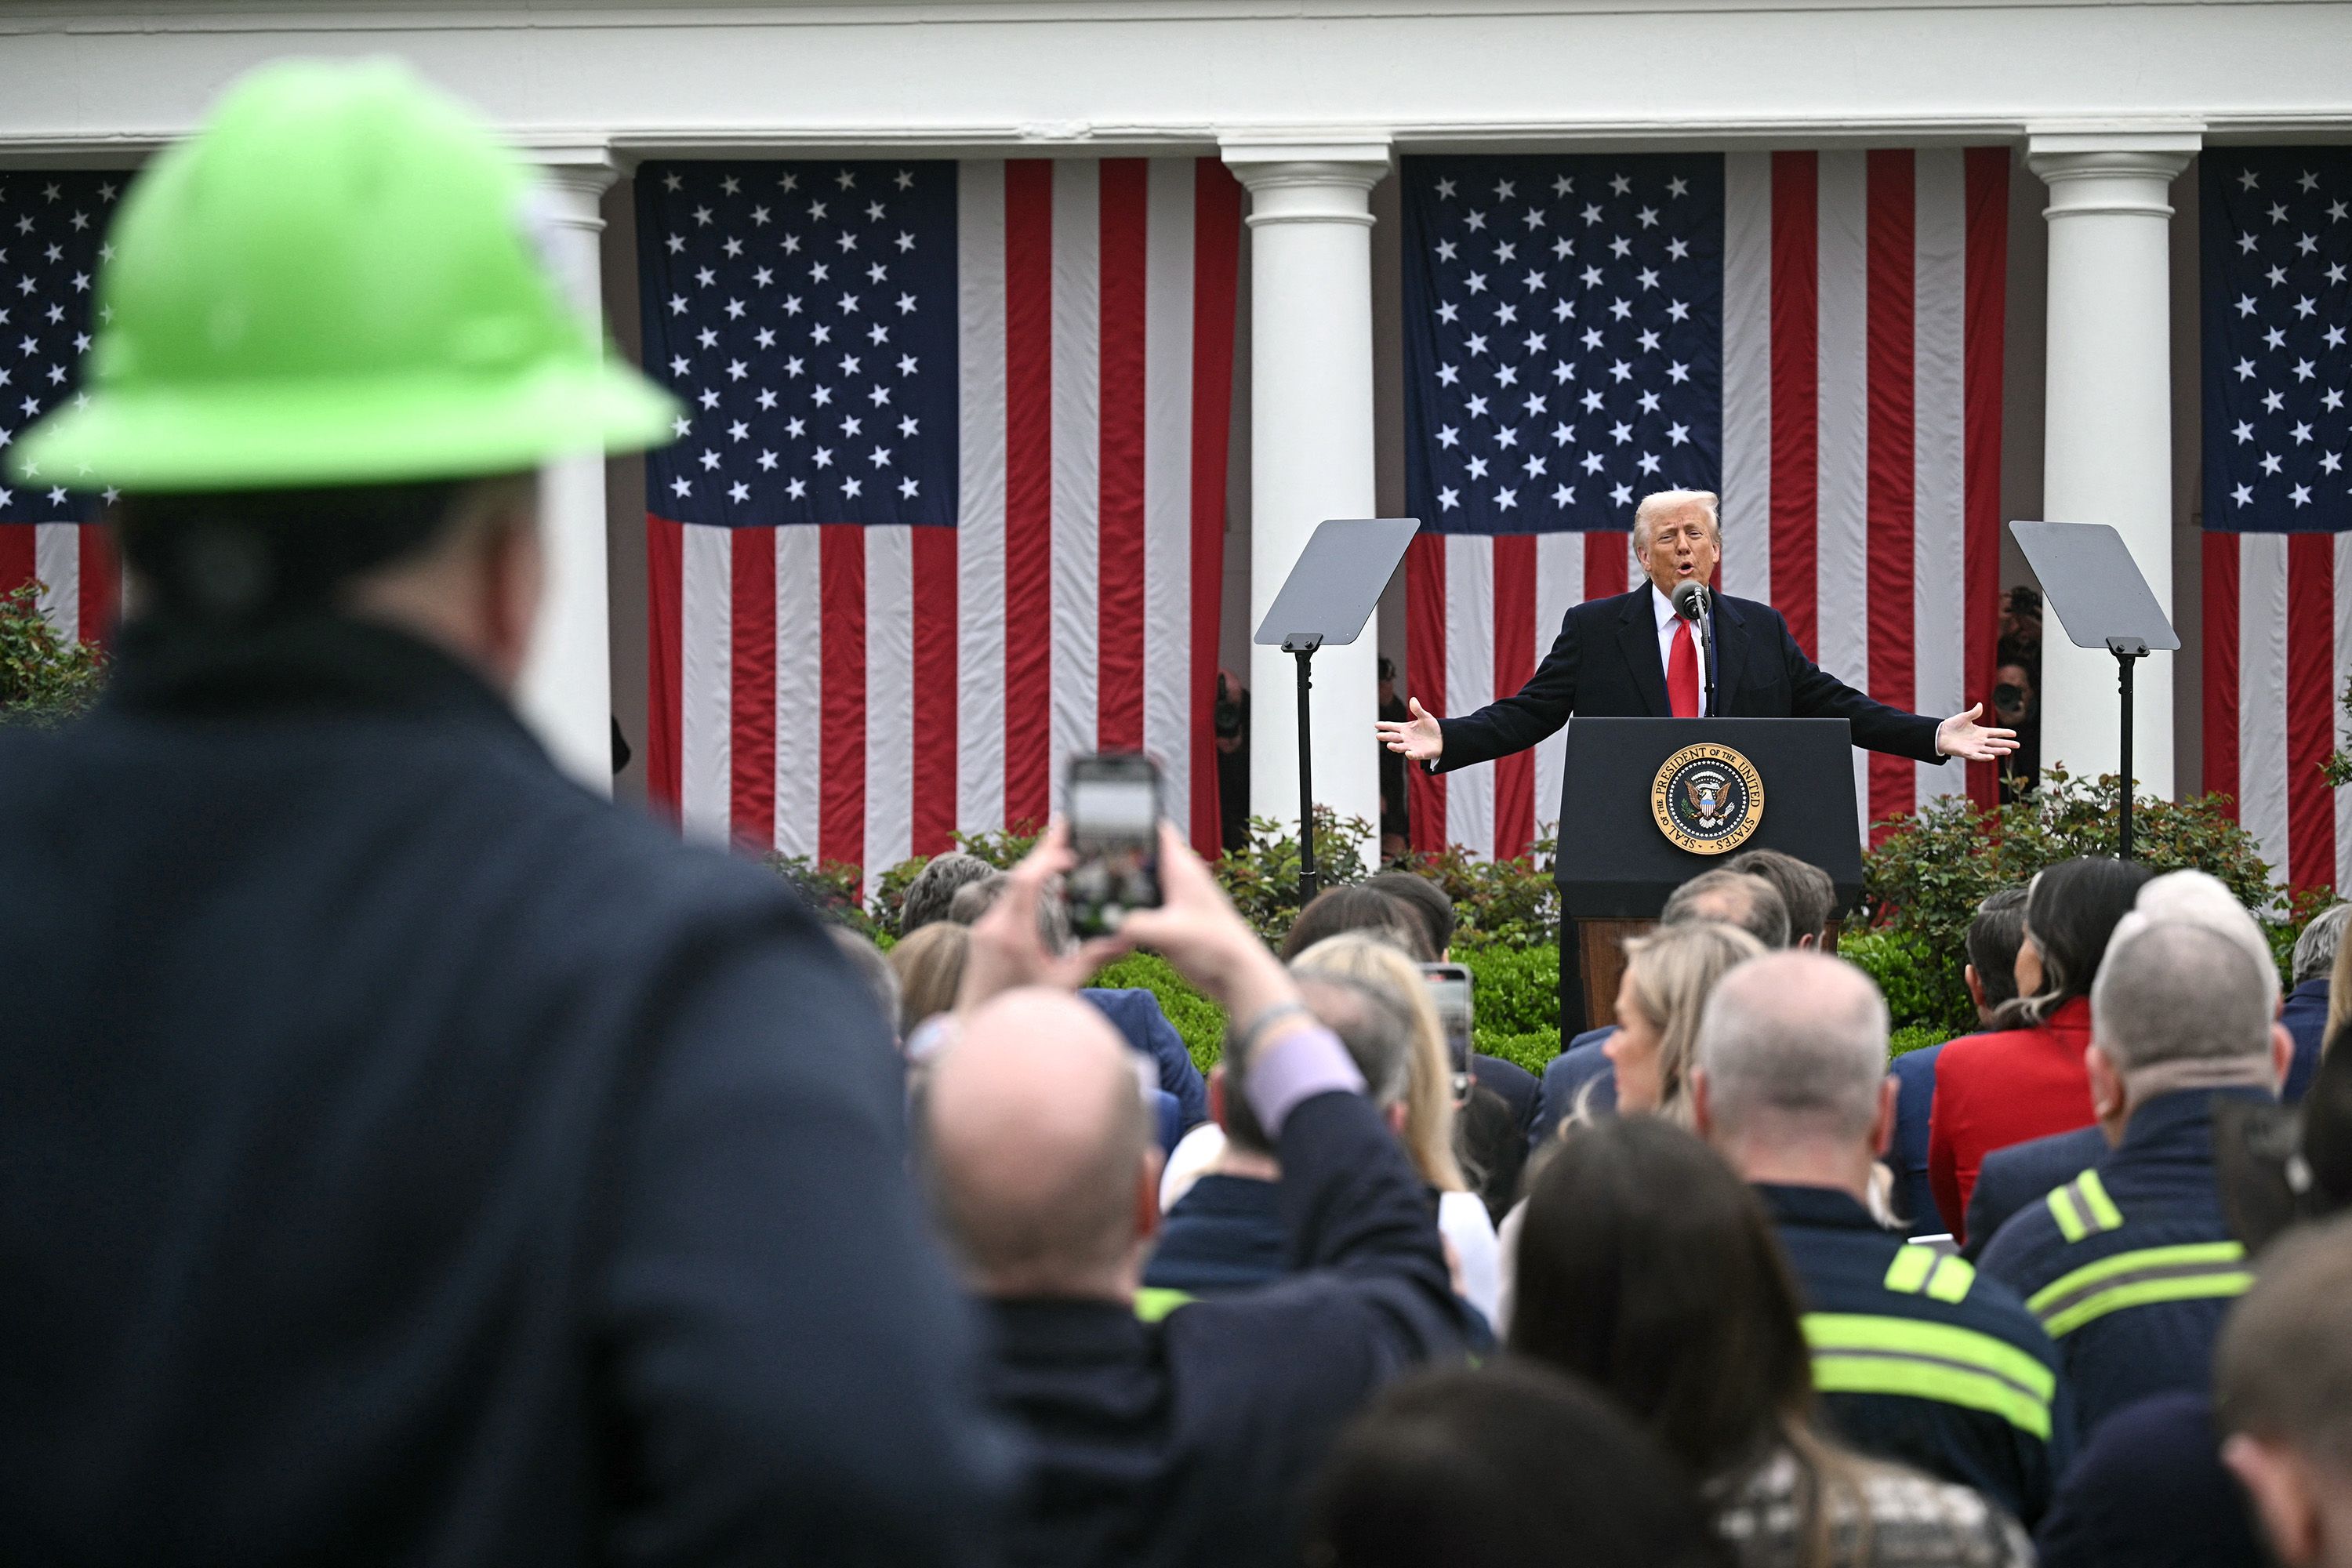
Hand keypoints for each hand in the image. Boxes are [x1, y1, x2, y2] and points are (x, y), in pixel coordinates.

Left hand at [955, 819, 1134, 1012]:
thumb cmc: (1022, 1011)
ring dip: (1035, 867)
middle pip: (1017, 876)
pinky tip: (1040, 880)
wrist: (977, 1030)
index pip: (1026, 882)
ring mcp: (984, 929)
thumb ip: (1092, 959)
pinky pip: (1005, 900)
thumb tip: (1125, 939)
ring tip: (1058, 846)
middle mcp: (993, 926)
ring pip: (1010, 887)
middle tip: (1065, 824)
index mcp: (1011, 935)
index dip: (1048, 860)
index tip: (1071, 852)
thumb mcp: (1062, 985)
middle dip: (1044, 850)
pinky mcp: (983, 935)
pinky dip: (1025, 885)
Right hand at [1114, 822, 1298, 1025]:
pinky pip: (1146, 905)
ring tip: (1094, 888)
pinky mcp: (1172, 920)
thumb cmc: (1217, 946)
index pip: (1158, 831)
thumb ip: (1136, 926)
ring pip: (1144, 882)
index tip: (1108, 822)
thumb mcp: (1170, 933)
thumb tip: (1108, 924)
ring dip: (1124, 886)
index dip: (1135, 821)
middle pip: (1145, 856)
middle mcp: (1179, 880)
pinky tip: (1112, 917)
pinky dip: (1131, 908)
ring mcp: (1176, 900)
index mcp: (1182, 870)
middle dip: (1120, 857)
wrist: (1236, 974)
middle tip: (1089, 861)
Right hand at [1376, 696, 1444, 761]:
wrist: (1442, 739)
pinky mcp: (1418, 753)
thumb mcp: (1425, 716)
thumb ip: (1417, 710)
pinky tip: (1408, 753)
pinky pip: (1413, 755)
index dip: (1384, 725)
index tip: (1376, 725)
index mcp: (1405, 728)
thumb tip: (1413, 699)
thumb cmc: (1431, 728)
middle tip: (1378, 735)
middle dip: (1386, 737)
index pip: (1392, 726)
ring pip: (1400, 747)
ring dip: (1395, 747)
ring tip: (1389, 745)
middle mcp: (1405, 738)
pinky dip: (1410, 754)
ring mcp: (1411, 746)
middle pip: (1393, 737)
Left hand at [1936, 702, 2019, 761]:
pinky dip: (1984, 757)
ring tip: (2009, 751)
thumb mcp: (1964, 717)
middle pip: (1996, 742)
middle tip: (2017, 745)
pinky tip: (1992, 756)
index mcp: (1980, 731)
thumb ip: (1973, 712)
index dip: (2004, 733)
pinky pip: (1977, 756)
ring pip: (1989, 750)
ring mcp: (1974, 747)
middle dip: (2006, 744)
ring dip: (1999, 750)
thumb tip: (1980, 704)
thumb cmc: (1952, 725)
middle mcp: (1979, 740)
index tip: (2014, 733)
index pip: (1995, 732)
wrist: (1940, 734)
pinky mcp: (1967, 753)